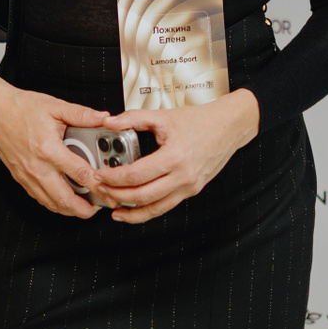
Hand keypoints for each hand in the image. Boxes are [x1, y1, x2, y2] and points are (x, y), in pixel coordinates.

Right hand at [0, 70, 108, 218]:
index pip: (80, 174)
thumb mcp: (56, 107)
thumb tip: (104, 118)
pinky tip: (64, 199)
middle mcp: (37, 167)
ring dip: (70, 210)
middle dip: (85, 209)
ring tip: (85, 207)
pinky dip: (55, 204)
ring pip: (52, 204)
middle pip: (65, 199)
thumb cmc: (20, 107)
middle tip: (100, 206)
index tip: (109, 190)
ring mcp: (27, 176)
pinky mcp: (20, 178)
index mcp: (49, 149)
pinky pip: (40, 199)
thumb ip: (82, 115)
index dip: (99, 186)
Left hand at [92, 90, 260, 223]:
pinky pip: (165, 207)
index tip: (99, 174)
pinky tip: (134, 211)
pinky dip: (147, 212)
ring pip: (154, 208)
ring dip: (130, 211)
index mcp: (174, 156)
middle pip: (142, 195)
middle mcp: (182, 176)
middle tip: (100, 189)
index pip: (136, 174)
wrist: (228, 127)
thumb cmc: (199, 120)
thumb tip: (109, 123)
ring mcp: (188, 186)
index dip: (113, 177)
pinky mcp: (191, 191)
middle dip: (116, 195)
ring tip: (113, 208)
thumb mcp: (163, 116)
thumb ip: (133, 118)